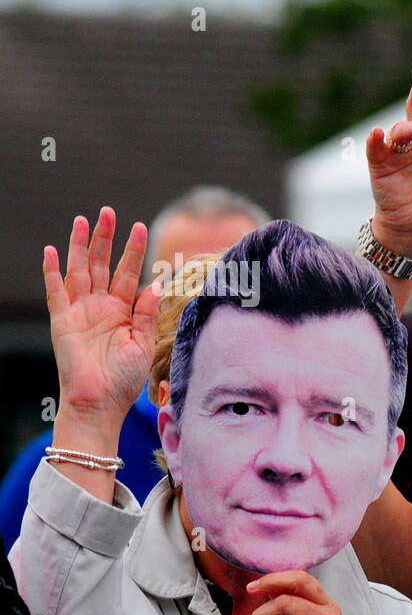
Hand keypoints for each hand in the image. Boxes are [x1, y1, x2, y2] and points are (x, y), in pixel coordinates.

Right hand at [44, 207, 156, 427]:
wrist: (100, 403)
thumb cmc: (124, 379)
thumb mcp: (144, 344)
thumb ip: (148, 313)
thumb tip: (156, 283)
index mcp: (123, 311)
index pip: (129, 273)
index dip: (134, 251)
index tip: (139, 227)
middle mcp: (100, 306)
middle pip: (101, 264)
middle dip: (105, 238)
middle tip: (108, 212)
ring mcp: (80, 311)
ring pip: (79, 270)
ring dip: (79, 245)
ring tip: (83, 220)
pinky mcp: (63, 321)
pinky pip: (56, 291)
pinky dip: (53, 271)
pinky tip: (53, 251)